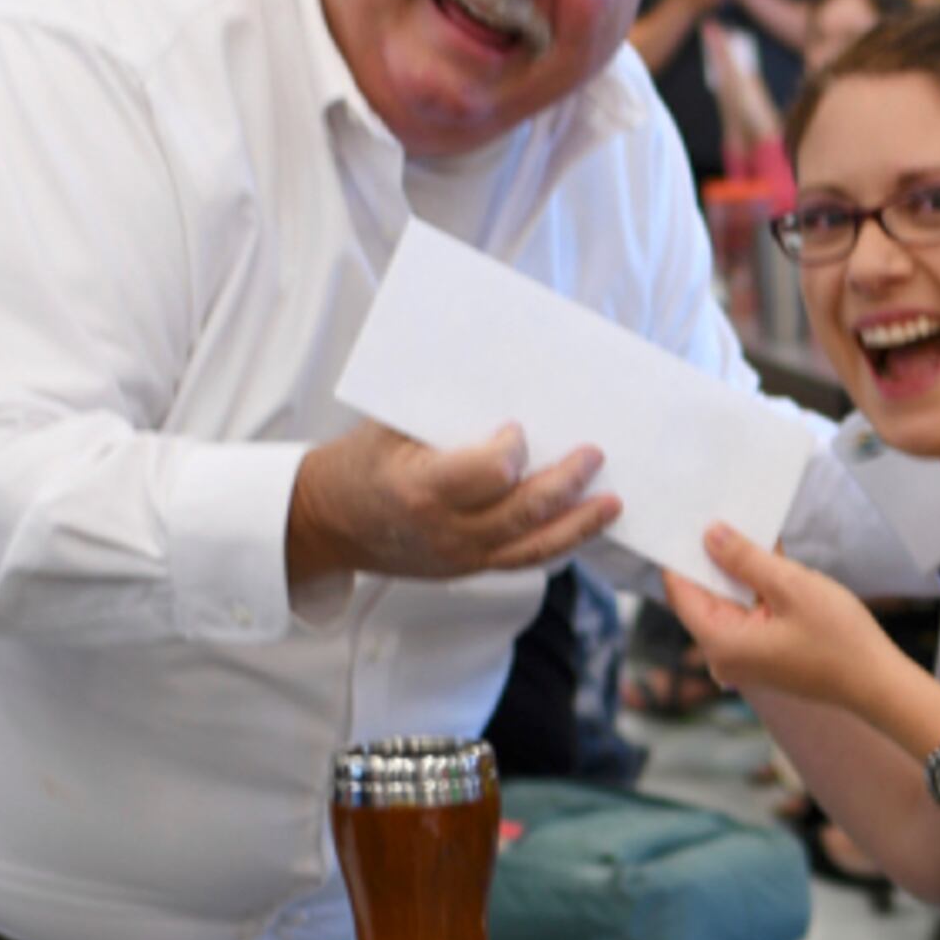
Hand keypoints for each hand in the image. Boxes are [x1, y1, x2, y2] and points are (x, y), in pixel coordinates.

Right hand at [288, 423, 614, 587]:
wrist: (327, 524)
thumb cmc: (359, 464)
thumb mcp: (386, 427)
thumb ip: (439, 409)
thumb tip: (496, 370)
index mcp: (420, 487)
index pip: (489, 474)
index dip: (512, 451)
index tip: (519, 429)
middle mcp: (445, 529)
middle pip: (522, 512)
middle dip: (566, 483)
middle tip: (594, 454)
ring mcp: (460, 556)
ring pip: (533, 547)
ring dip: (578, 524)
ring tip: (613, 503)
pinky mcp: (469, 569)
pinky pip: (524, 561)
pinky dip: (559, 543)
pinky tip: (584, 524)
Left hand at [659, 524, 918, 719]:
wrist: (877, 683)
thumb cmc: (838, 640)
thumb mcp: (791, 587)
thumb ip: (745, 559)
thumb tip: (709, 534)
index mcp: (721, 643)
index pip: (681, 590)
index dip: (682, 553)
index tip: (690, 518)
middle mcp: (724, 656)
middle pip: (703, 596)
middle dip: (714, 557)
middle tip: (722, 514)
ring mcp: (744, 658)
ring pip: (728, 603)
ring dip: (739, 571)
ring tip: (750, 530)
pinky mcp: (763, 656)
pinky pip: (747, 615)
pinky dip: (756, 589)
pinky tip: (770, 561)